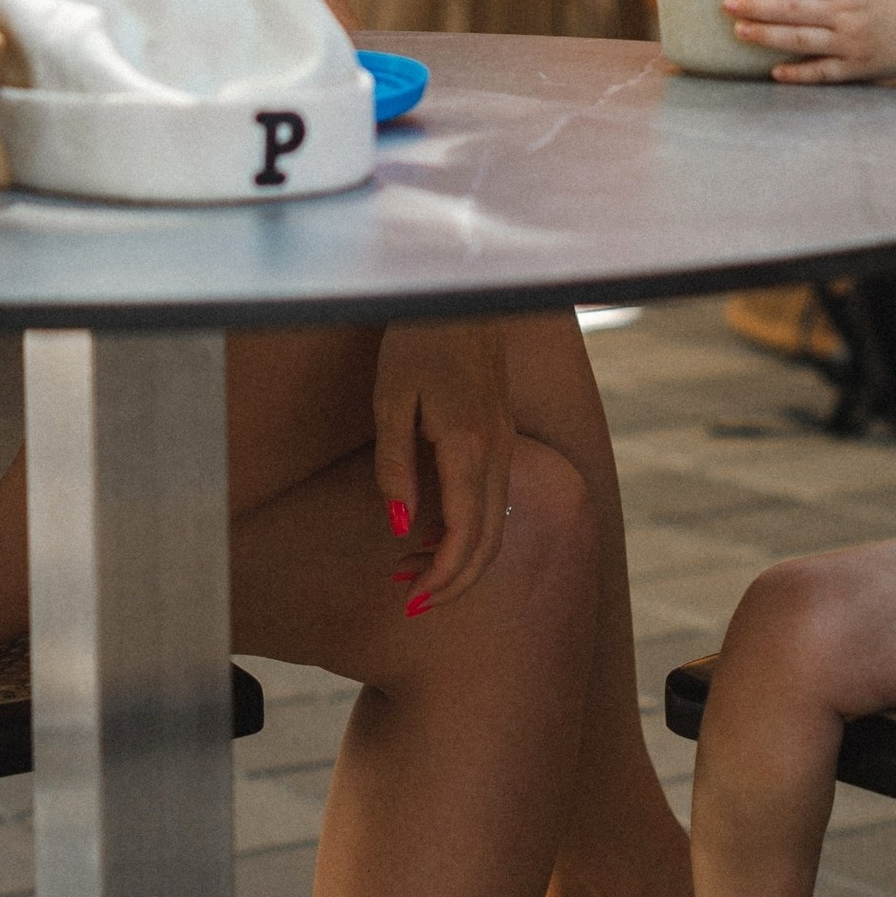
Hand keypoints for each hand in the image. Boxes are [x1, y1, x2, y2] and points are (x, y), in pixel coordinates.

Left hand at [372, 320, 515, 613]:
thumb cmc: (417, 339)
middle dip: (455, 581)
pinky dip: (471, 528)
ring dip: (463, 558)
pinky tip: (436, 533)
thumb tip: (402, 527)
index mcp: (469, 447)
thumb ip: (395, 466)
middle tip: (416, 605)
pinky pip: (494, 497)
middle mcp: (497, 451)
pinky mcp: (500, 433)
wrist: (459, 291)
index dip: (442, 577)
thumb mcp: (390, 401)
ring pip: (496, 522)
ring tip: (419, 576)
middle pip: (489, 540)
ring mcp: (504, 442)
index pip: (465, 536)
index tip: (413, 602)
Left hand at [726, 0, 895, 85]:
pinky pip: (824, 74)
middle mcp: (852, 13)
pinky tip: (775, 72)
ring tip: (739, 30)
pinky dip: (798, 74)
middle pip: (794, 10)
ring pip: (801, 40)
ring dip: (766, 36)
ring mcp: (856, 43)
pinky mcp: (863, 70)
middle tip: (726, 3)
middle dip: (756, 7)